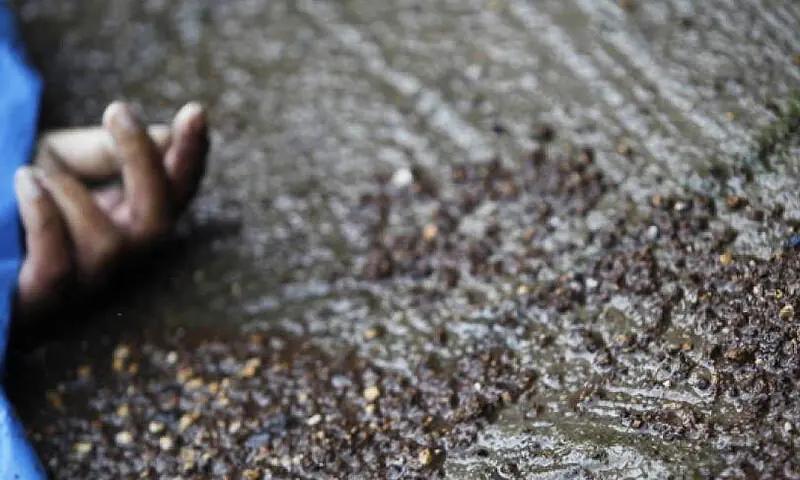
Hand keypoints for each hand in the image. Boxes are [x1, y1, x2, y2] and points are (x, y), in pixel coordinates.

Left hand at [14, 101, 208, 319]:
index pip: (176, 192)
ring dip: (71, 194)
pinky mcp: (39, 300)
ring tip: (31, 169)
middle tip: (119, 112)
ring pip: (108, 245)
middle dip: (146, 164)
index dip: (192, 156)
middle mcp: (114, 254)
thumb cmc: (14, 200)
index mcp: (124, 219)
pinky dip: (46, 217)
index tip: (195, 111)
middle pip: (159, 222)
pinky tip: (23, 179)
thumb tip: (165, 134)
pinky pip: (58, 266)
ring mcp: (80, 283)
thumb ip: (103, 151)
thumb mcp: (57, 162)